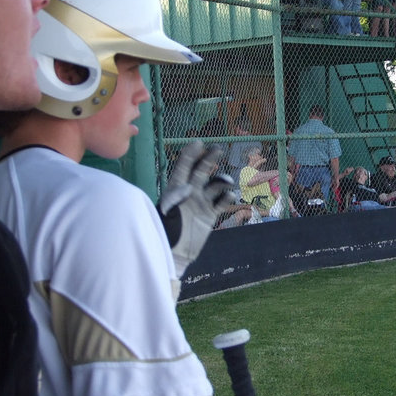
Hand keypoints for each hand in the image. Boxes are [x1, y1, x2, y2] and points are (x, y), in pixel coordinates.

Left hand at [158, 140, 235, 277]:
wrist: (175, 253)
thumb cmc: (166, 231)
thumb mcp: (167, 213)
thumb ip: (176, 198)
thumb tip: (189, 186)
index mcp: (176, 189)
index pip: (183, 167)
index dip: (190, 154)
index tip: (199, 143)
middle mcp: (190, 193)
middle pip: (201, 171)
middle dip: (209, 159)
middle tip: (218, 149)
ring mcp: (201, 203)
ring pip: (215, 185)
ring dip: (222, 180)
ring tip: (227, 182)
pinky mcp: (210, 214)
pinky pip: (222, 201)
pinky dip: (227, 196)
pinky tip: (230, 196)